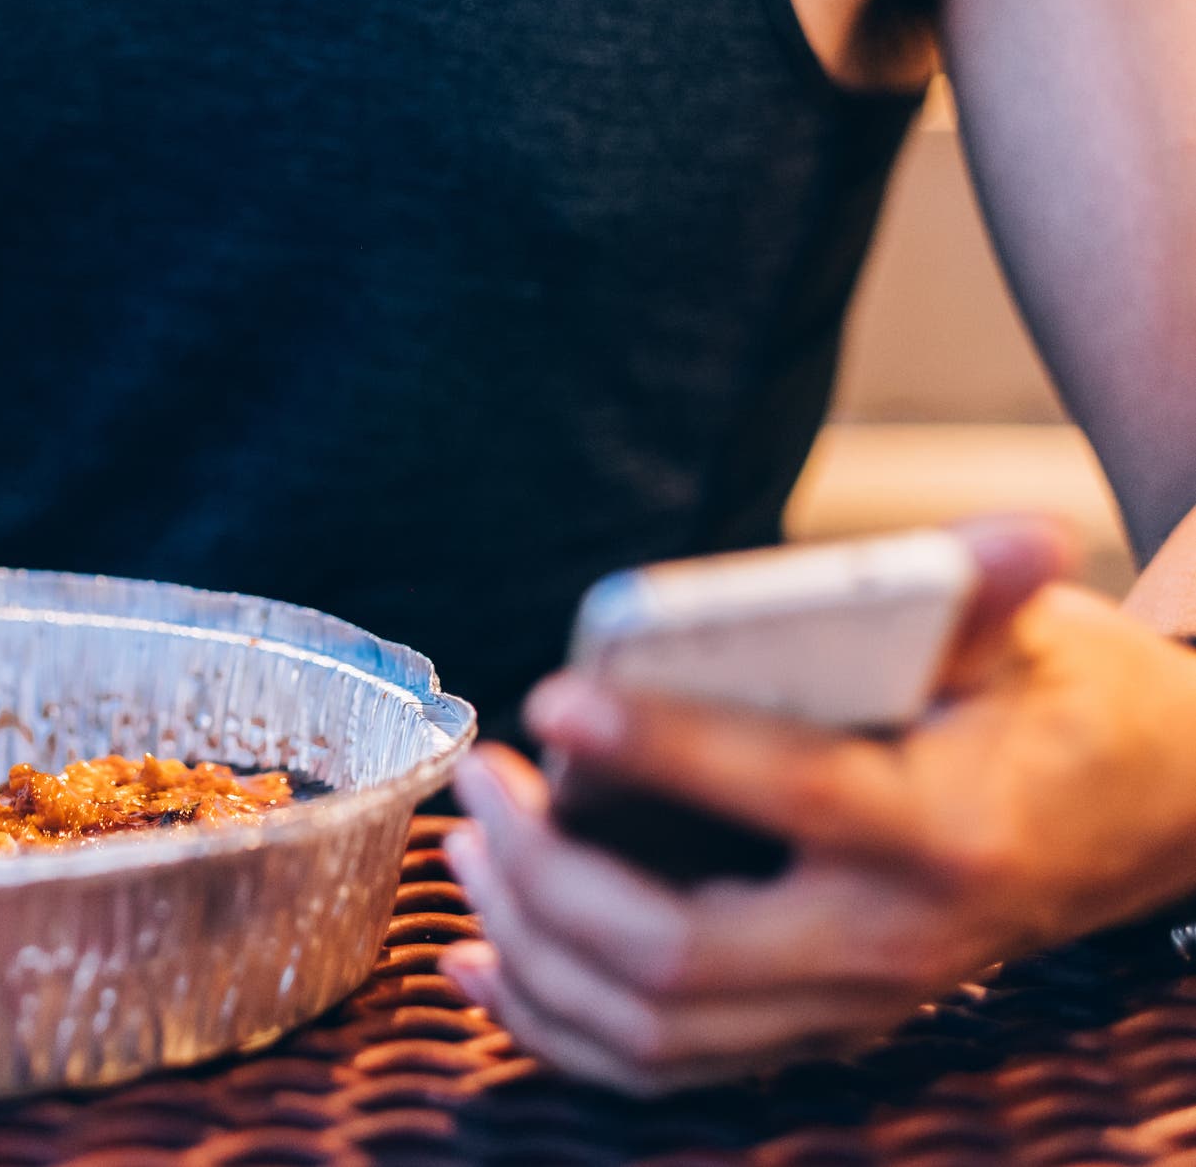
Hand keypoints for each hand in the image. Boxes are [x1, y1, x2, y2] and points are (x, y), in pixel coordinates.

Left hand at [441, 517, 1195, 1094]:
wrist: (1141, 817)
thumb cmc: (1067, 710)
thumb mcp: (1030, 638)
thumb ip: (979, 593)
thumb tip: (1016, 531)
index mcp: (941, 829)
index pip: (784, 792)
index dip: (658, 745)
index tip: (551, 697)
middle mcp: (890, 942)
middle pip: (677, 951)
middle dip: (545, 874)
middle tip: (482, 780)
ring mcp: (850, 1004)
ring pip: (650, 1028)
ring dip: (531, 945)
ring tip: (467, 845)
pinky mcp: (814, 1025)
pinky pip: (660, 1065)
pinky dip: (553, 1024)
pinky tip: (479, 961)